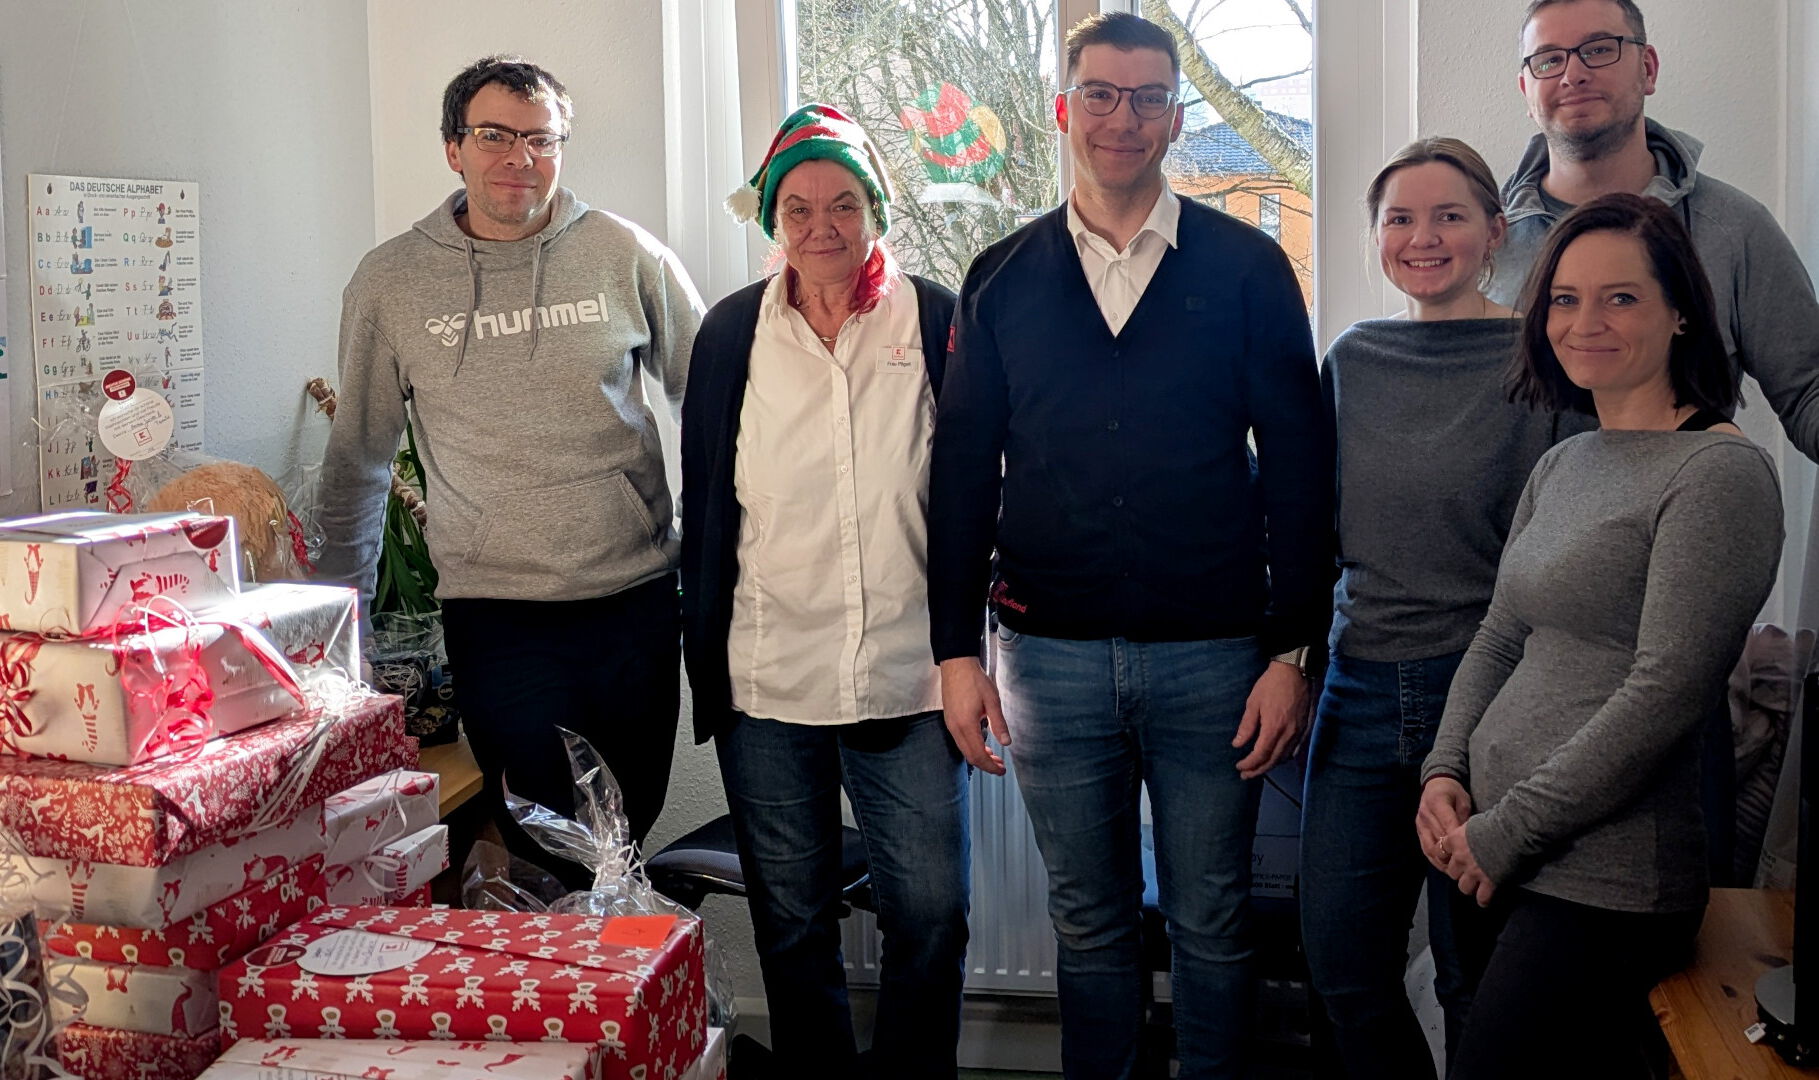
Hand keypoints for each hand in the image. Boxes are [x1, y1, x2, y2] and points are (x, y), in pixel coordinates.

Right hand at [940, 657, 1010, 774]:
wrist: (956, 665)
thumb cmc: (974, 680)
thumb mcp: (992, 701)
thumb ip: (999, 723)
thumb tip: (1006, 743)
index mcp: (966, 725)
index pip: (978, 755)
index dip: (990, 766)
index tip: (1001, 770)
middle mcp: (955, 728)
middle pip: (969, 756)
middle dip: (985, 765)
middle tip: (1000, 766)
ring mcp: (950, 724)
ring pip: (964, 750)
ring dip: (979, 756)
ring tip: (994, 757)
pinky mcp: (949, 720)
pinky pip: (960, 741)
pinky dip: (972, 748)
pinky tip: (982, 744)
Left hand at [1233, 660, 1310, 779]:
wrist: (1296, 671)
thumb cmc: (1271, 684)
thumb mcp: (1253, 703)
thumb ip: (1246, 726)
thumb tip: (1237, 745)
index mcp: (1274, 728)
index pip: (1261, 755)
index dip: (1249, 764)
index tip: (1239, 767)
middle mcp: (1288, 734)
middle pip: (1273, 760)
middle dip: (1258, 770)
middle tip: (1245, 775)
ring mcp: (1299, 732)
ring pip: (1285, 757)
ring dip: (1271, 765)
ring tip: (1258, 768)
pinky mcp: (1305, 728)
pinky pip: (1295, 749)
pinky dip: (1284, 757)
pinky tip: (1276, 758)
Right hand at [1417, 777, 1472, 871]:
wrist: (1435, 785)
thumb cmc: (1453, 792)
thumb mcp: (1463, 800)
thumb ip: (1465, 818)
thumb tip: (1469, 840)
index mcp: (1437, 803)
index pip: (1449, 827)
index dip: (1459, 842)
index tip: (1472, 854)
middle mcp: (1425, 814)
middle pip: (1439, 840)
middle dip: (1453, 855)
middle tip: (1468, 867)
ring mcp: (1420, 824)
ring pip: (1430, 848)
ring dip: (1443, 861)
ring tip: (1457, 871)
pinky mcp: (1419, 831)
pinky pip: (1425, 849)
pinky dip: (1436, 860)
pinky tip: (1446, 867)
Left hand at [1441, 823, 1495, 905]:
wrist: (1511, 830)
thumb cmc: (1494, 821)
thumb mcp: (1473, 822)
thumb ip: (1465, 831)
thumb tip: (1467, 833)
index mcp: (1454, 841)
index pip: (1440, 853)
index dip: (1444, 857)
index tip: (1449, 858)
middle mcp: (1461, 858)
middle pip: (1452, 872)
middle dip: (1458, 873)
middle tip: (1466, 872)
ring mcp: (1474, 871)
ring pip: (1463, 887)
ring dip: (1469, 887)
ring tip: (1475, 886)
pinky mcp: (1489, 881)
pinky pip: (1482, 897)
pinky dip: (1483, 900)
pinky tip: (1484, 900)